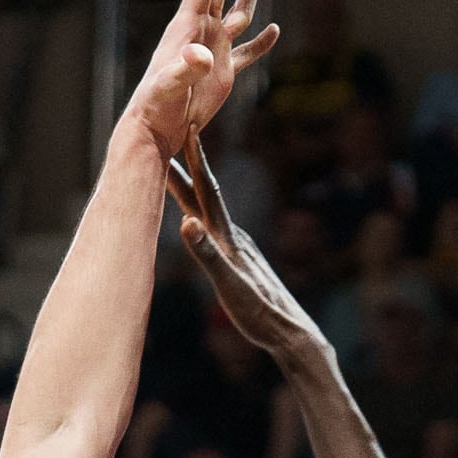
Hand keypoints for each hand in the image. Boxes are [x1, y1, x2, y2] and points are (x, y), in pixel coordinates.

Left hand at [115, 0, 275, 159]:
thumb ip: (185, 69)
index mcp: (188, 27)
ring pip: (236, 12)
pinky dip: (261, 41)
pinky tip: (274, 30)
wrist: (156, 129)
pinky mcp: (222, 73)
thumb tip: (201, 55)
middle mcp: (202, 32)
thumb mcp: (169, 87)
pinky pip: (246, 52)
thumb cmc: (156, 107)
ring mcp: (214, 50)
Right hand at [166, 139, 326, 370]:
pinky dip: (197, 213)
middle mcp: (232, 236)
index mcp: (228, 238)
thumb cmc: (259, 314)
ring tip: (173, 172)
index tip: (185, 125)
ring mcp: (237, 247)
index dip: (195, 159)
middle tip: (168, 136)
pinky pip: (211, 228)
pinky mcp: (239, 261)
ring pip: (206, 210)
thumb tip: (187, 223)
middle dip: (184, 165)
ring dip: (189, 188)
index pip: (207, 190)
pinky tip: (195, 218)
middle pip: (203, 194)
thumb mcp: (229, 285)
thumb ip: (207, 254)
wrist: (289, 333)